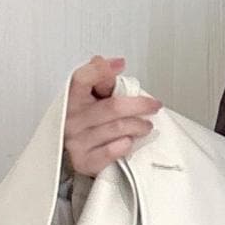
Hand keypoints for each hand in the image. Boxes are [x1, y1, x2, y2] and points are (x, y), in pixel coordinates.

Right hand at [61, 55, 162, 177]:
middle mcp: (71, 118)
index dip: (101, 70)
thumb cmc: (89, 124)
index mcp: (72, 98)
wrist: (77, 156)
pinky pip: (113, 151)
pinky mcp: (84, 161)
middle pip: (112, 106)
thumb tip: (116, 63)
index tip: (121, 64)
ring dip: (139, 126)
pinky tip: (131, 141)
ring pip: (118, 128)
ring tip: (147, 125)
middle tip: (153, 106)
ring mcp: (76, 141)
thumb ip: (103, 81)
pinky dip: (127, 145)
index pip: (82, 78)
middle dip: (139, 105)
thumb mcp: (93, 99)